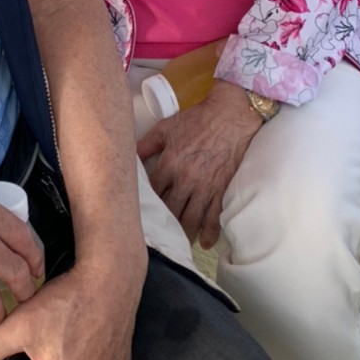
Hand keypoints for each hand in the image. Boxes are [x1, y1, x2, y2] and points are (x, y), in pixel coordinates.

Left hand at [135, 81, 262, 246]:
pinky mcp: (221, 190)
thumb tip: (129, 155)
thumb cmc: (197, 120)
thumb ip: (146, 144)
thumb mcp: (166, 127)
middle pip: (170, 210)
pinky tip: (205, 243)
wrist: (230, 116)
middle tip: (157, 233)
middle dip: (163, 222)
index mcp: (169, 163)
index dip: (146, 203)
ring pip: (190, 219)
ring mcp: (205, 187)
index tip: (141, 212)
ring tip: (178, 241)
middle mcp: (185, 180)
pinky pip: (215, 217)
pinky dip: (210, 233)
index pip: (152, 192)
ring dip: (183, 233)